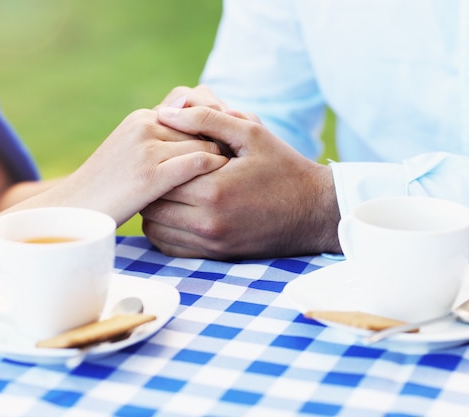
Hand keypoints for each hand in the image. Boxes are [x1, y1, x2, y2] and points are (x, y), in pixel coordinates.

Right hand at [43, 108, 227, 224]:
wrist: (73, 210)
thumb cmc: (109, 188)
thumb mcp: (132, 155)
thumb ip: (160, 142)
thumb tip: (194, 140)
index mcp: (143, 118)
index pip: (193, 109)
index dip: (216, 125)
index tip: (234, 145)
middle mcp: (146, 125)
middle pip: (203, 125)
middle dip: (225, 140)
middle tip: (244, 159)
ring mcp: (147, 148)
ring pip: (204, 142)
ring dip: (223, 158)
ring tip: (237, 175)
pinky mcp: (150, 174)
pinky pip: (197, 163)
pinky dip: (214, 170)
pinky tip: (224, 184)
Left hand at [140, 105, 341, 259]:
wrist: (315, 211)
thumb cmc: (284, 167)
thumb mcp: (251, 132)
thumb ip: (205, 119)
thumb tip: (164, 112)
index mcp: (213, 190)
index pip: (160, 177)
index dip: (157, 161)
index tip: (163, 150)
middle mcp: (208, 222)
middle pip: (153, 205)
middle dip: (154, 186)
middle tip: (163, 170)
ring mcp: (212, 243)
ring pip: (156, 229)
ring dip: (156, 209)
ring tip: (169, 190)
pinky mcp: (217, 255)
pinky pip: (171, 248)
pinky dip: (165, 231)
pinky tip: (177, 212)